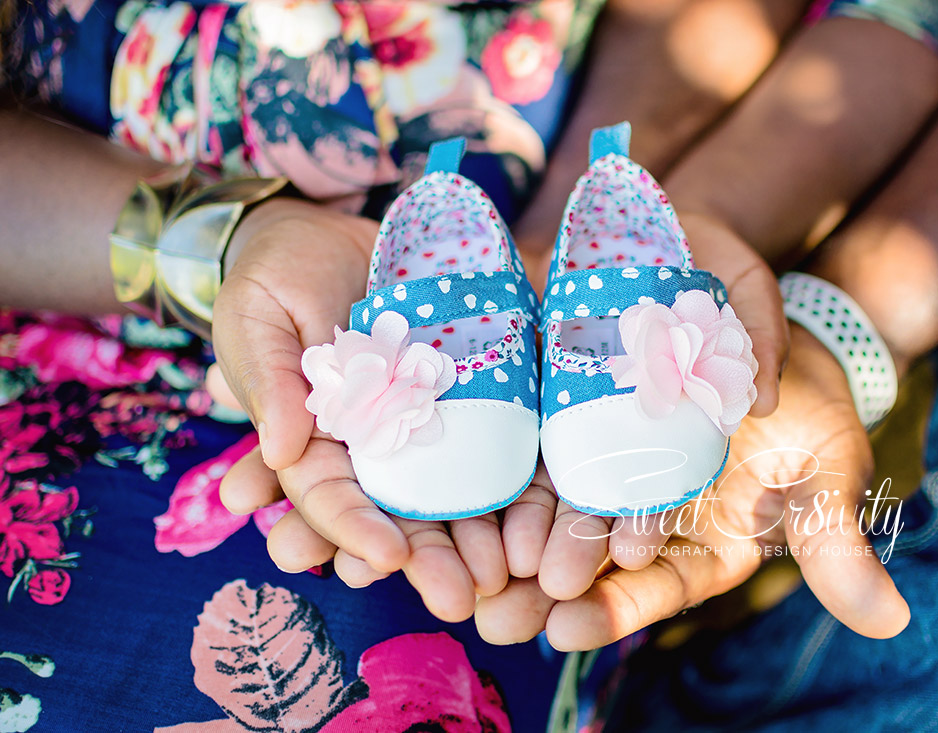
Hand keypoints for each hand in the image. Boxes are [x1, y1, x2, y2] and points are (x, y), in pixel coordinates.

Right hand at [210, 199, 512, 620]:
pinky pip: (495, 431)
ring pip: (452, 486)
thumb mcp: (257, 317)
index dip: (353, 530)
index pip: (329, 496)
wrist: (331, 230)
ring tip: (512, 574)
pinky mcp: (466, 386)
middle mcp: (371, 443)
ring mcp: (422, 418)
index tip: (384, 560)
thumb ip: (269, 381)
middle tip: (462, 600)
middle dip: (429, 556)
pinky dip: (516, 471)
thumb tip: (282, 453)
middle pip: (400, 509)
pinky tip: (542, 511)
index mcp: (312, 440)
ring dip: (478, 533)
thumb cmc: (276, 274)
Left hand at [476, 325, 909, 648]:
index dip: (616, 607)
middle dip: (540, 590)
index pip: (657, 586)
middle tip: (491, 617)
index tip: (567, 628)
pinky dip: (502, 468)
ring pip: (552, 513)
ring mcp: (605, 465)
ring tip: (459, 575)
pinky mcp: (575, 413)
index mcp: (702, 542)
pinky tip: (457, 490)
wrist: (768, 323)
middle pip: (590, 562)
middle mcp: (645, 514)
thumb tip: (889, 624)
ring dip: (506, 543)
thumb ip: (836, 540)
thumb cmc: (806, 404)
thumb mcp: (826, 467)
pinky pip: (534, 443)